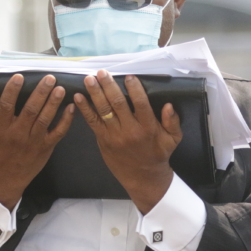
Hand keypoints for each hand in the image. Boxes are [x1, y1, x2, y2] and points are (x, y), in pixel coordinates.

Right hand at [0, 74, 74, 209]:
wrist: (5, 178)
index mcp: (1, 128)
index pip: (6, 106)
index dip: (12, 91)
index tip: (19, 77)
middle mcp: (18, 133)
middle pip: (30, 110)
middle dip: (40, 93)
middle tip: (49, 78)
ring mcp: (34, 140)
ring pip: (45, 119)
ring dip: (54, 103)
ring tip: (60, 89)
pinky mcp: (46, 147)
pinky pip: (58, 133)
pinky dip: (66, 121)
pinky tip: (71, 108)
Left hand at [74, 70, 182, 213]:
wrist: (143, 177)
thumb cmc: (158, 155)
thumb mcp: (173, 139)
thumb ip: (173, 122)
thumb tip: (168, 105)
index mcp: (148, 128)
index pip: (140, 104)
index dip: (134, 89)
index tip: (128, 76)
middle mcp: (130, 130)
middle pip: (118, 104)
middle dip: (109, 86)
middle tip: (102, 72)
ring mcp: (114, 136)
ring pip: (103, 111)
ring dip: (95, 93)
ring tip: (89, 79)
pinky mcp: (103, 140)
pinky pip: (92, 122)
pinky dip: (84, 109)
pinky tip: (78, 97)